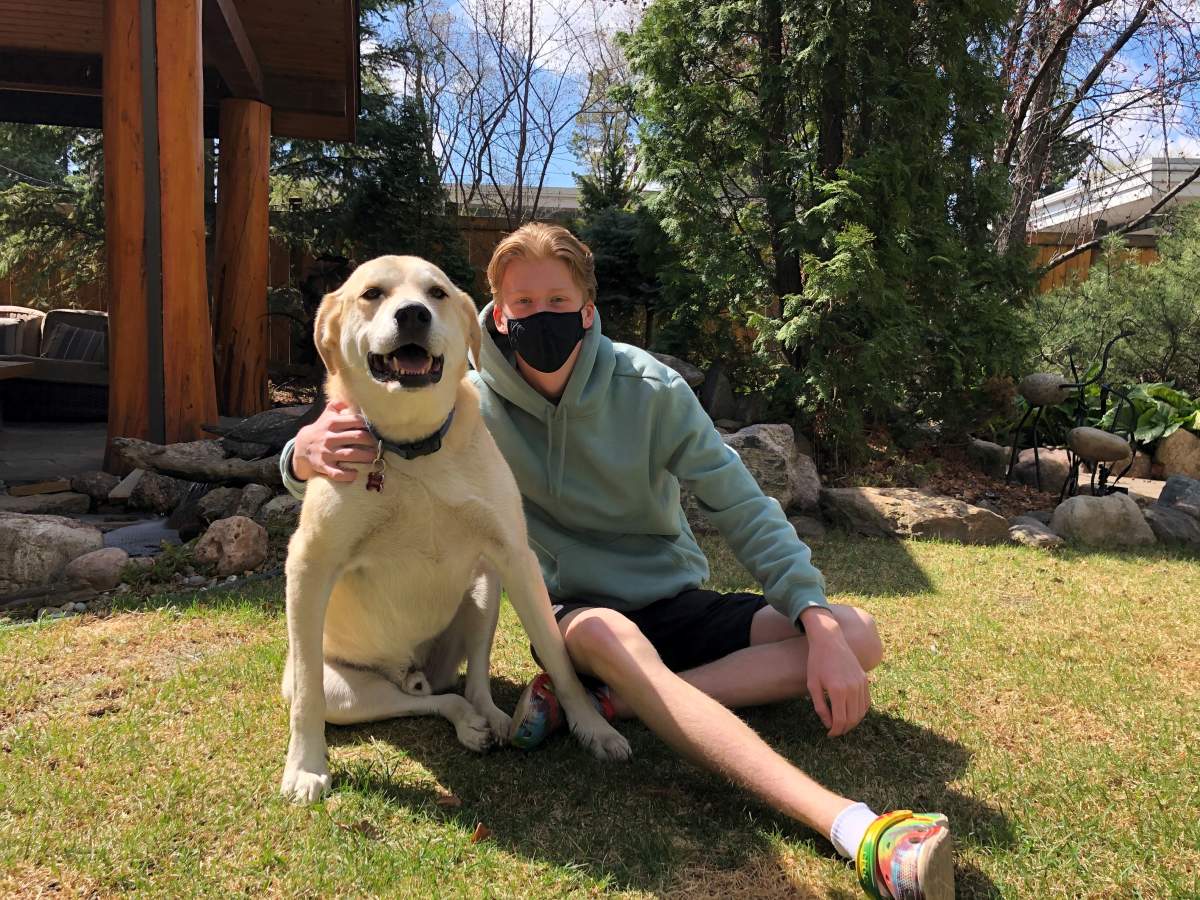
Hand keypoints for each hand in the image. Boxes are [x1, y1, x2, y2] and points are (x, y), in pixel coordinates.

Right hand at [291, 400, 374, 483]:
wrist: (301, 447)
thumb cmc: (321, 429)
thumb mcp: (327, 415)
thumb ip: (338, 404)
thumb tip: (350, 396)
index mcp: (332, 423)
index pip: (355, 421)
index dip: (369, 425)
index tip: (377, 430)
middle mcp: (329, 437)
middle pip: (356, 438)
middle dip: (371, 442)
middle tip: (380, 445)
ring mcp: (326, 453)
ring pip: (349, 455)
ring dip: (365, 457)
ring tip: (374, 458)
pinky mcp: (323, 466)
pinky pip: (336, 473)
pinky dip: (347, 475)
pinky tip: (356, 474)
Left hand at [800, 607, 869, 736]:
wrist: (829, 640)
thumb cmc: (817, 662)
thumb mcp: (813, 685)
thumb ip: (820, 707)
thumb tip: (828, 724)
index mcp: (838, 690)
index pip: (841, 720)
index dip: (835, 731)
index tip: (829, 734)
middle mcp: (853, 688)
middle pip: (853, 718)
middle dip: (844, 728)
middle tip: (835, 731)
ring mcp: (861, 683)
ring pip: (861, 712)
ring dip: (853, 722)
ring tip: (842, 723)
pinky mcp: (865, 679)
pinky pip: (866, 702)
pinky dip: (861, 711)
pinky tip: (851, 713)